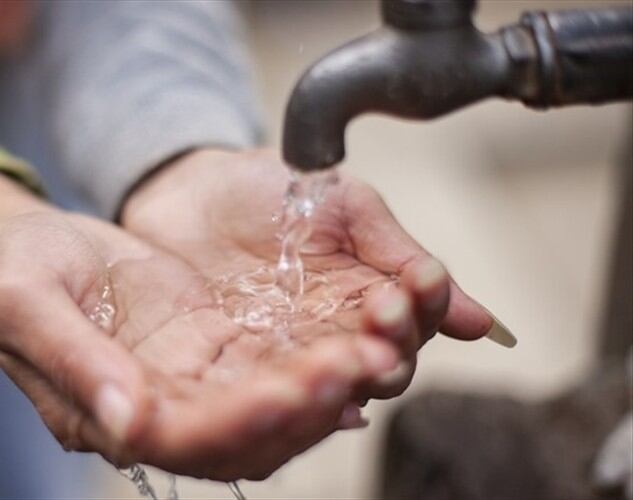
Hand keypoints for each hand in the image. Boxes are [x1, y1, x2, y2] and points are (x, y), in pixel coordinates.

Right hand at [0, 171, 402, 480]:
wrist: (39, 244)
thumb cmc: (22, 269)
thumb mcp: (28, 305)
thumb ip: (74, 362)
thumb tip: (129, 424)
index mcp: (102, 416)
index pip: (181, 438)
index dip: (237, 422)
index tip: (290, 389)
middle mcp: (156, 413)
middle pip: (243, 436)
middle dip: (303, 408)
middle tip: (357, 367)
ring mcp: (190, 384)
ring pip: (269, 409)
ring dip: (323, 390)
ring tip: (374, 353)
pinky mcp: (214, 351)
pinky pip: (274, 367)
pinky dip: (316, 362)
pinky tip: (359, 343)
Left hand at [122, 148, 495, 400]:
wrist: (185, 191)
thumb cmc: (266, 193)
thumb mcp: (342, 205)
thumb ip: (397, 254)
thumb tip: (480, 320)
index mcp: (364, 302)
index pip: (410, 328)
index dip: (420, 310)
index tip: (416, 282)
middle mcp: (330, 343)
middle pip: (378, 371)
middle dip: (388, 349)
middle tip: (382, 318)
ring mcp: (280, 361)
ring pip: (328, 394)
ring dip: (344, 381)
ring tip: (346, 360)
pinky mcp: (228, 376)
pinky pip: (264, 401)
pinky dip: (286, 404)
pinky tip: (297, 393)